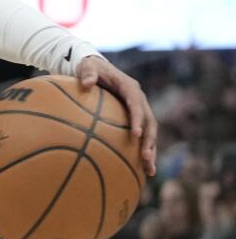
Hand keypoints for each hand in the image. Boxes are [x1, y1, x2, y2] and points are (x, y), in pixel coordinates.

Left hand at [77, 55, 156, 175]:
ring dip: (151, 151)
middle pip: (150, 122)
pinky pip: (142, 136)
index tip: (136, 134)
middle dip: (149, 140)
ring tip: (150, 171)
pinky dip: (142, 151)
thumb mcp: (87, 67)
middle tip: (145, 157)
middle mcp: (139, 99)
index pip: (136, 103)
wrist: (96, 68)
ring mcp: (139, 110)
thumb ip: (88, 73)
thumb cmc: (90, 69)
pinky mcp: (135, 119)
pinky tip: (141, 170)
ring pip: (150, 132)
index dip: (138, 118)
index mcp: (130, 87)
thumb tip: (87, 82)